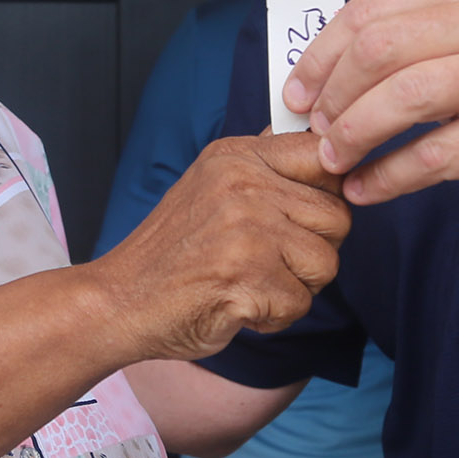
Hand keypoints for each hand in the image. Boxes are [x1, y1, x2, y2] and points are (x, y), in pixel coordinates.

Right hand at [89, 133, 348, 362]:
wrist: (121, 300)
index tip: (310, 214)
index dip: (330, 191)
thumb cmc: (173, 251)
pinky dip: (274, 317)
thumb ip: (263, 165)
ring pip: (326, 263)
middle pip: (338, 217)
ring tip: (252, 281)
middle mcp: (244, 184)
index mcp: (237, 157)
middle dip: (314, 251)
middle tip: (270, 261)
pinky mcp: (247, 277)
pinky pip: (300, 304)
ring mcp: (246, 230)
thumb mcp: (212, 185)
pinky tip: (239, 304)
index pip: (322, 154)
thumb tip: (317, 141)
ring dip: (296, 287)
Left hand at [285, 0, 458, 204]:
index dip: (322, 55)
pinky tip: (368, 189)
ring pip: (406, 98)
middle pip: (380, 50)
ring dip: (355, 134)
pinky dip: (390, 175)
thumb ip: (415, 35)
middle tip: (315, 129)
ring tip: (335, 160)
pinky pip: (438, 155)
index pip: (371, 10)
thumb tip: (325, 72)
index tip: (298, 91)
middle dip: (333, 94)